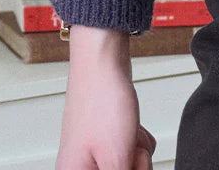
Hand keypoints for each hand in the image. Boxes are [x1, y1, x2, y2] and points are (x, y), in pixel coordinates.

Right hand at [55, 27, 158, 169]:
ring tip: (127, 133)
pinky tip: (130, 126)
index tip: (125, 159)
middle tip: (128, 147)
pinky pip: (133, 152)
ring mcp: (94, 154)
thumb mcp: (115, 157)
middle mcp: (81, 169)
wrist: (103, 60)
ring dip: (137, 151)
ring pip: (131, 167)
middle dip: (134, 165)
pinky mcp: (107, 140)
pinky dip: (137, 139)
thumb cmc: (101, 102)